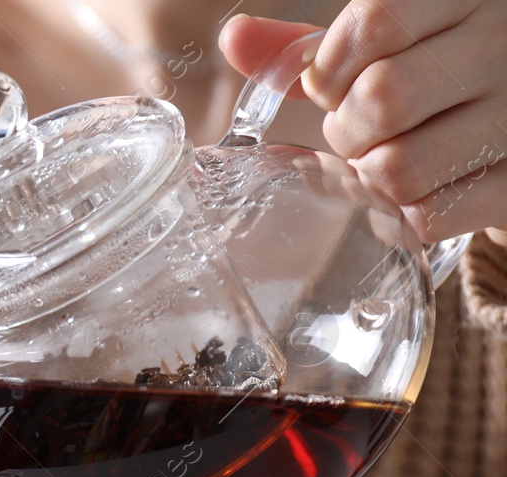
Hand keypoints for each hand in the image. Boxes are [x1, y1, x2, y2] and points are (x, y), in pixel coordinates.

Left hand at [222, 5, 506, 243]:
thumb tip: (234, 40)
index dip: (330, 68)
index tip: (330, 87)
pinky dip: (406, 215)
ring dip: (373, 177)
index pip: (377, 21)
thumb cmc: (442, 79)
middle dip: (347, 129)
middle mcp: (503, 45)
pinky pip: (432, 217)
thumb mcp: (388, 47)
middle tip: (359, 133)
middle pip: (383, 98)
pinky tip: (420, 192)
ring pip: (400, 167)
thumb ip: (314, 46)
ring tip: (390, 160)